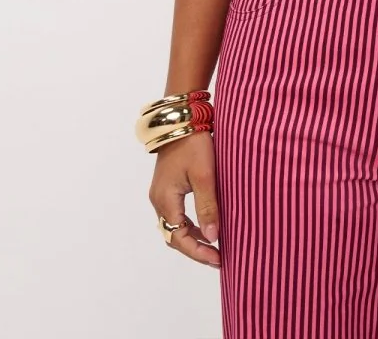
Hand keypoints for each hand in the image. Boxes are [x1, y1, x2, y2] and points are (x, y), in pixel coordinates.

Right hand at [148, 130, 220, 266]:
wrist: (182, 117)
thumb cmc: (193, 144)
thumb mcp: (204, 175)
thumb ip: (208, 206)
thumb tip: (212, 238)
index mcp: (165, 200)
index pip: (178, 238)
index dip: (198, 252)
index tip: (218, 259)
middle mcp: (159, 200)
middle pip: (173, 235)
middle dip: (195, 249)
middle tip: (218, 258)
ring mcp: (161, 193)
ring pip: (174, 226)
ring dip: (192, 238)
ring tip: (214, 247)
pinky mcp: (167, 185)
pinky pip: (176, 214)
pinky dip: (190, 225)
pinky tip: (206, 225)